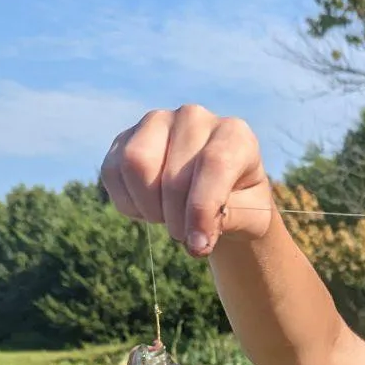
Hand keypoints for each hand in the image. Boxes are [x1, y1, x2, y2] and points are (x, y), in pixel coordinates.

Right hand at [100, 104, 275, 256]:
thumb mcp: (251, 217)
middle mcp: (195, 118)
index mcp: (235, 135)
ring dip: (149, 207)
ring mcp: (157, 122)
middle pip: (173, 174)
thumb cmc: (240, 205)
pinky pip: (112, 171)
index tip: (198, 246)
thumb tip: (197, 237)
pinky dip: (127, 202)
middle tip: (186, 236)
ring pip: (136, 163)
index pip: (214, 164)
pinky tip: (148, 208)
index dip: (202, 210)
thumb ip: (230, 220)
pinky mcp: (127, 137)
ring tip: (167, 218)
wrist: (218, 193)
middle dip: (176, 219)